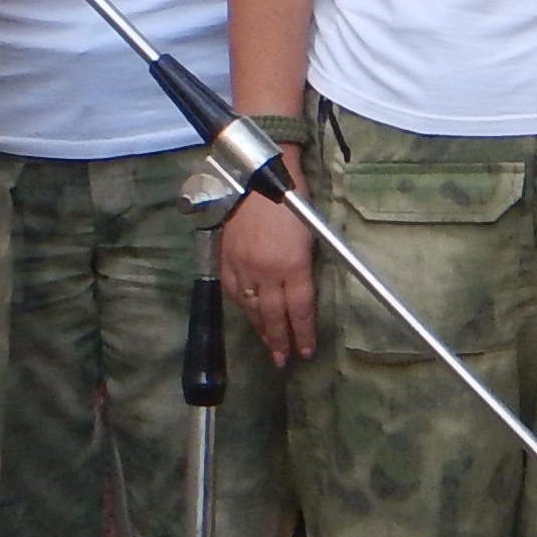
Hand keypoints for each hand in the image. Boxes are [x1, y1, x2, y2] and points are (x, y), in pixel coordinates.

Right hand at [219, 150, 316, 363]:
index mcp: (291, 265)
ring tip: (268, 346)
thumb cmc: (291, 198)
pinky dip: (241, 308)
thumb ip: (305, 264)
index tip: (306, 351)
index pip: (299, 309)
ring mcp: (242, 267)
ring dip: (260, 330)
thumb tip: (304, 287)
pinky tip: (247, 316)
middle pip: (274, 315)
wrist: (254, 176)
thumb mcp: (311, 231)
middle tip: (283, 359)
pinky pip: (233, 292)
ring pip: (251, 308)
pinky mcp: (225, 259)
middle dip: (280, 340)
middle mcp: (265, 272)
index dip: (303, 333)